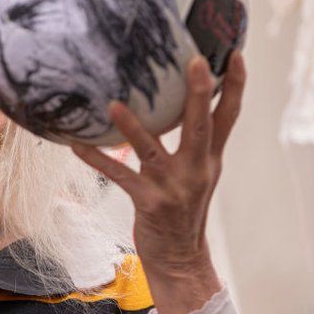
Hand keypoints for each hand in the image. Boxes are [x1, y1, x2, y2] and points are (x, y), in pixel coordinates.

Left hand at [71, 53, 245, 313]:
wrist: (181, 259)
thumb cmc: (182, 208)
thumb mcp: (195, 174)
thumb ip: (188, 141)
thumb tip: (174, 104)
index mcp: (210, 158)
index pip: (228, 116)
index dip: (235, 86)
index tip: (236, 54)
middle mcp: (197, 168)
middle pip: (201, 125)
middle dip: (200, 93)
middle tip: (197, 61)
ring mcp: (173, 186)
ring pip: (152, 150)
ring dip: (132, 127)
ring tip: (113, 104)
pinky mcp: (149, 202)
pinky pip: (119, 175)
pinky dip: (97, 159)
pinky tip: (76, 145)